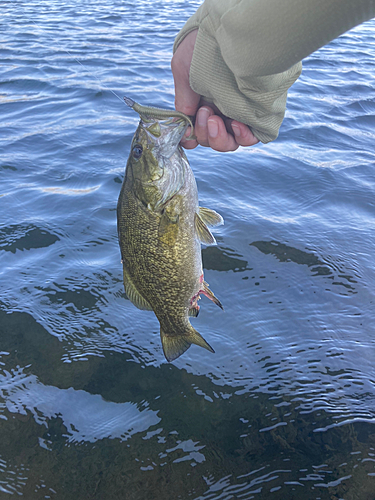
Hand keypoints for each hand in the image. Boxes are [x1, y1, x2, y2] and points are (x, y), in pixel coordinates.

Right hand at [171, 30, 258, 151]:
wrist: (226, 26)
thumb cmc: (201, 44)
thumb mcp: (183, 70)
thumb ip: (182, 99)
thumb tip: (185, 126)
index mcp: (203, 105)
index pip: (198, 134)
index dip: (191, 140)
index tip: (188, 136)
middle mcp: (221, 111)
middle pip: (213, 142)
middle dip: (205, 134)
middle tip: (206, 112)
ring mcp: (238, 113)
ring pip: (230, 143)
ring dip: (219, 138)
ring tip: (215, 117)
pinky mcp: (257, 112)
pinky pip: (252, 137)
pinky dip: (243, 137)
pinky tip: (237, 124)